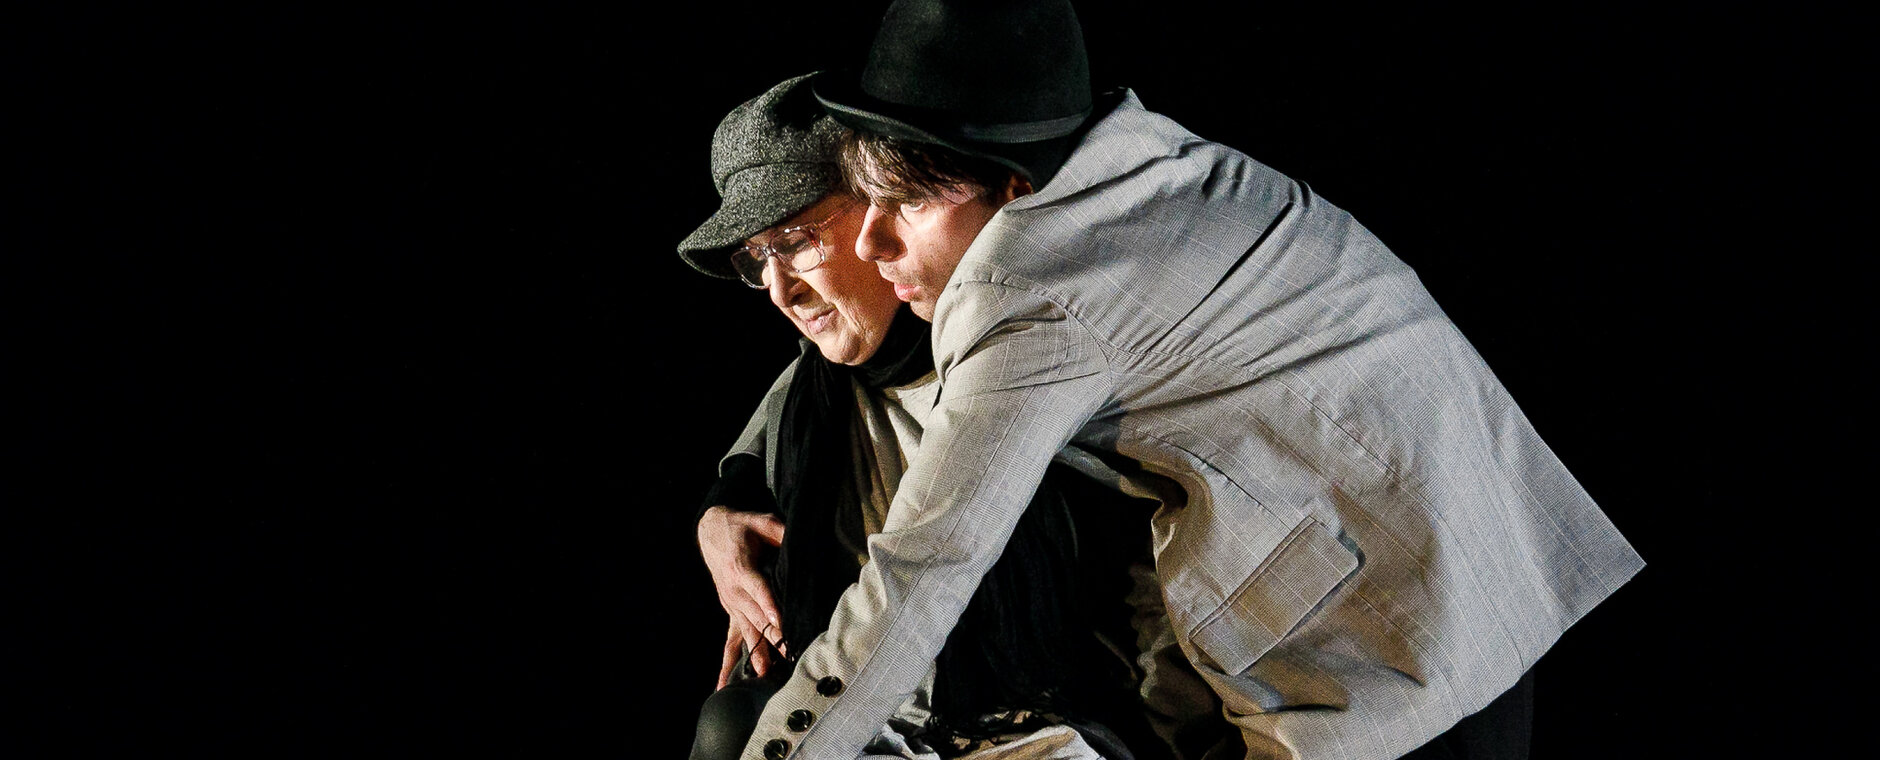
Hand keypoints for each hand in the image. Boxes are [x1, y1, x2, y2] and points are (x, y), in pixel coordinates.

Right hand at [698, 505, 785, 687]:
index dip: (769, 606)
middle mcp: (734, 591)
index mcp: (741, 568)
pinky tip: (724, 685)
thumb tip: (798, 539)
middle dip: (771, 637)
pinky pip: (730, 640)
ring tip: (763, 674)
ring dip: (755, 652)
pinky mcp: (731, 611)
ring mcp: (731, 604)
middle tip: (786, 655)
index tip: (779, 622)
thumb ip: (778, 529)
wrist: (711, 532)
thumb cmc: (741, 526)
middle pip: (755, 616)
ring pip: (745, 632)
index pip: (758, 590)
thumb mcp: (760, 520)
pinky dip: (728, 663)